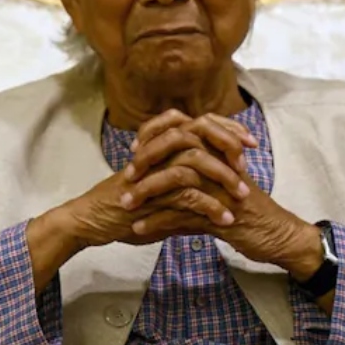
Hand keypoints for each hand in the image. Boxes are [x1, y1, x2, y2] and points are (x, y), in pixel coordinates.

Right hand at [60, 109, 258, 246]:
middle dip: (231, 148)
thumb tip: (218, 201)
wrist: (94, 219)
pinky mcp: (151, 191)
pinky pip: (187, 194)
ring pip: (197, 162)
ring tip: (241, 200)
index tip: (251, 143)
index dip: (228, 130)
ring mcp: (154, 169)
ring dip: (224, 181)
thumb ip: (188, 193)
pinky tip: (225, 220)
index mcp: (163, 144)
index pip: (202, 124)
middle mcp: (160, 150)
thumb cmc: (126, 208)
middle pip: (202, 133)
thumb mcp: (162, 195)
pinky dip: (210, 207)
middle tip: (249, 168)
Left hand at [124, 112, 322, 275]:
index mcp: (221, 152)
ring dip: (146, 193)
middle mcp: (220, 164)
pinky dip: (158, 221)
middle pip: (175, 151)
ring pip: (176, 181)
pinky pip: (183, 215)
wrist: (278, 235)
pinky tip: (139, 229)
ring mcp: (220, 188)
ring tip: (126, 206)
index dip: (155, 138)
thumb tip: (169, 172)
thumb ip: (202, 173)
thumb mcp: (226, 183)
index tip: (134, 153)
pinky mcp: (220, 214)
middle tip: (125, 178)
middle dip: (146, 164)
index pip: (182, 132)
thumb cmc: (251, 210)